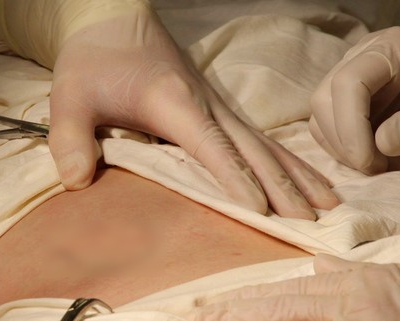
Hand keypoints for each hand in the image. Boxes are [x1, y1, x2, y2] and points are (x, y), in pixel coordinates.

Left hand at [48, 8, 337, 218]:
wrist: (113, 20)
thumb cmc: (93, 60)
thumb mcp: (69, 96)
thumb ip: (70, 138)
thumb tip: (77, 181)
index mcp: (173, 102)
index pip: (212, 147)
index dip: (237, 180)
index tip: (263, 212)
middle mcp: (206, 104)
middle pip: (252, 150)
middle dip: (283, 186)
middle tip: (311, 222)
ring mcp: (217, 106)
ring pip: (264, 144)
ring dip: (297, 174)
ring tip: (330, 205)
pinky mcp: (218, 109)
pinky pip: (258, 140)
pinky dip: (287, 162)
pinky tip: (305, 181)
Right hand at [310, 26, 399, 173]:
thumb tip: (378, 144)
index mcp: (392, 49)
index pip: (348, 82)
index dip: (350, 126)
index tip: (370, 161)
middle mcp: (364, 58)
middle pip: (325, 99)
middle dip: (344, 141)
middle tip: (376, 167)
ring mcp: (355, 78)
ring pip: (321, 116)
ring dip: (342, 148)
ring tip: (378, 164)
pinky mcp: (353, 101)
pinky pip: (330, 127)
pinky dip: (344, 149)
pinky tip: (373, 158)